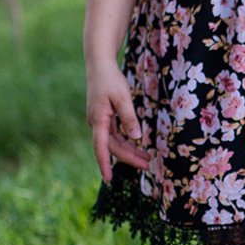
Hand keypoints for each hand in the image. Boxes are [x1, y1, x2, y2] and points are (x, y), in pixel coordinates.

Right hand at [87, 64, 155, 178]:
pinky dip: (126, 141)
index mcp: (98, 120)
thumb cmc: (110, 79)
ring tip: (147, 159)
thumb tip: (136, 137)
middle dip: (129, 157)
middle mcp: (96, 123)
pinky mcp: (104, 118)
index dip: (105, 164)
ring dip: (129, 151)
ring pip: (114, 142)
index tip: (108, 179)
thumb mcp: (122, 97)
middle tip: (147, 165)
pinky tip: (136, 146)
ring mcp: (99, 121)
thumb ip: (129, 117)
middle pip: (112, 147)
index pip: (101, 147)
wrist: (99, 65)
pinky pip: (115, 135)